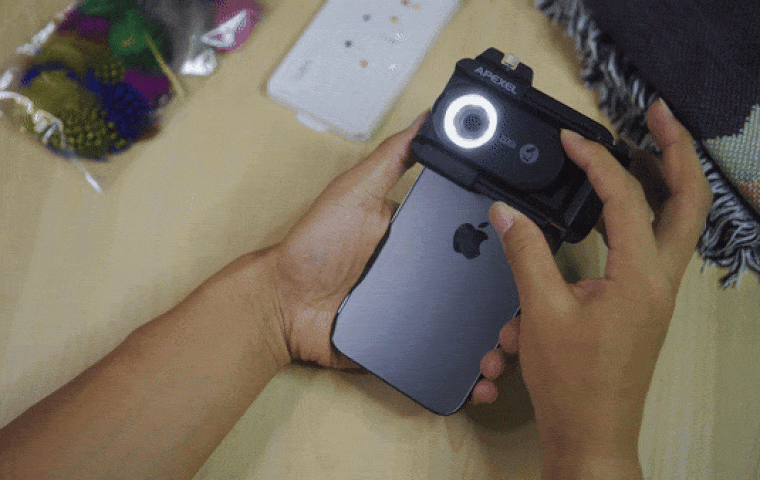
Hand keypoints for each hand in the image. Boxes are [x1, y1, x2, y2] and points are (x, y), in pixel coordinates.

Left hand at [269, 111, 507, 403]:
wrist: (284, 305)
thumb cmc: (314, 246)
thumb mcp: (355, 192)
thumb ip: (390, 159)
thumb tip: (426, 120)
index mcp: (420, 236)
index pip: (472, 237)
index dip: (503, 244)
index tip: (533, 248)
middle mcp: (426, 273)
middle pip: (478, 285)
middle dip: (508, 298)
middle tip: (530, 308)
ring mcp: (420, 310)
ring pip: (469, 324)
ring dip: (494, 337)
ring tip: (510, 345)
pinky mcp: (408, 344)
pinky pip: (444, 357)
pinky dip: (465, 369)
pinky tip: (480, 375)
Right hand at [490, 99, 710, 476]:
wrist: (591, 431)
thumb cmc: (574, 383)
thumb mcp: (541, 311)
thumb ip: (525, 253)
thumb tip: (506, 213)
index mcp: (640, 278)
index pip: (625, 199)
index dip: (596, 161)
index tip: (572, 140)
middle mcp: (660, 280)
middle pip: (688, 200)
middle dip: (676, 152)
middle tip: (659, 116)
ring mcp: (658, 291)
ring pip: (681, 222)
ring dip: (669, 180)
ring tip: (647, 147)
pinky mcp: (646, 301)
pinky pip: (658, 244)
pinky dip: (647, 214)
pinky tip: (620, 207)